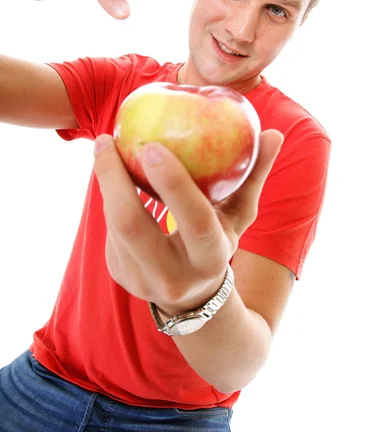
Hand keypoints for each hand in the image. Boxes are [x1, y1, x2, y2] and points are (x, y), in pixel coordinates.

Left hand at [93, 130, 283, 314]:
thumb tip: (273, 134)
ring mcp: (141, 281)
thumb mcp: (239, 215)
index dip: (174, 184)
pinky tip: (110, 174)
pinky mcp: (120, 275)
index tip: (151, 146)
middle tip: (107, 140)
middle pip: (133, 225)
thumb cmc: (219, 242)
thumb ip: (252, 176)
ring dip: (108, 183)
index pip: (195, 221)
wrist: (193, 297)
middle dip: (114, 179)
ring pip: (114, 225)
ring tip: (106, 148)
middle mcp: (174, 276)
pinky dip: (110, 198)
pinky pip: (109, 230)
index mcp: (210, 259)